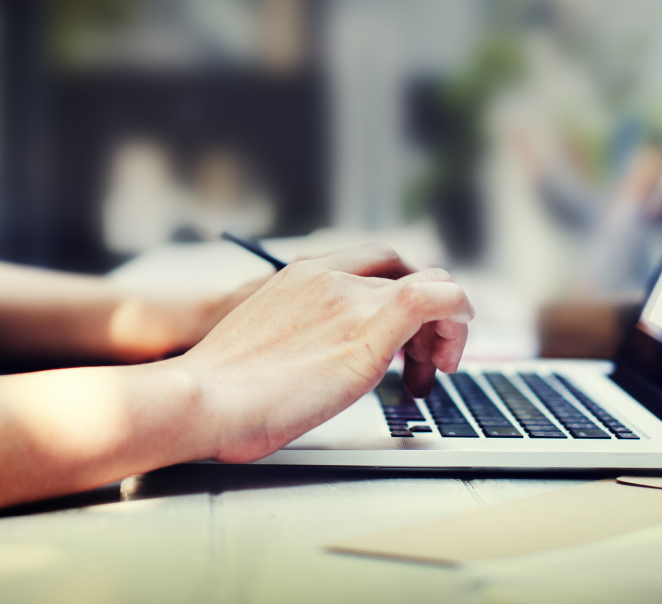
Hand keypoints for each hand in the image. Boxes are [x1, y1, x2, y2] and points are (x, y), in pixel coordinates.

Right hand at [180, 244, 473, 462]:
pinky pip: (439, 298)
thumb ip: (297, 339)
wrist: (202, 398)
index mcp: (304, 275)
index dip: (398, 293)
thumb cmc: (221, 391)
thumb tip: (309, 367)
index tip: (397, 340)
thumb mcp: (262, 347)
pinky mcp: (371, 328)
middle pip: (407, 271)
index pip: (374, 262)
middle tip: (420, 365)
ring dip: (442, 329)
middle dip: (424, 313)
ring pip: (431, 285)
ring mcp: (352, 299)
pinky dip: (459, 318)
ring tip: (431, 374)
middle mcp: (331, 276)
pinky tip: (448, 356)